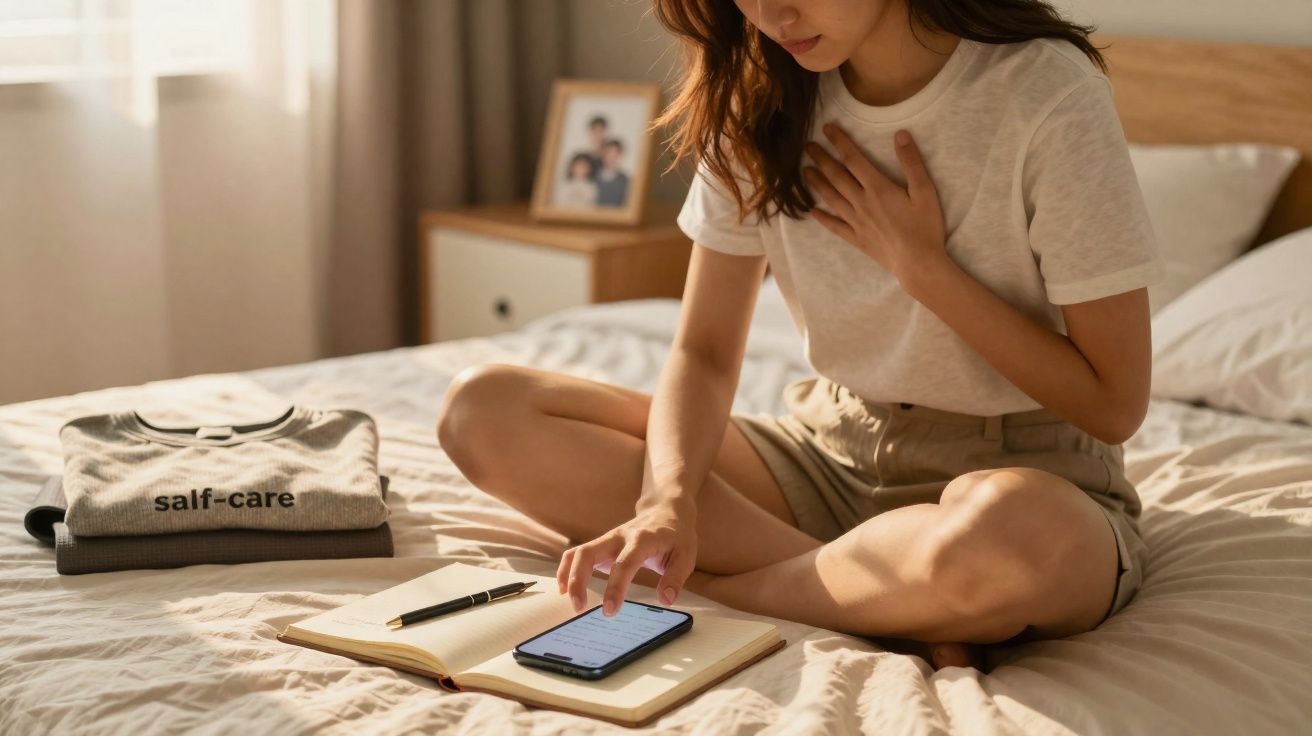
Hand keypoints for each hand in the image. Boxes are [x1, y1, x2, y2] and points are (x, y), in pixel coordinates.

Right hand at [556, 499, 697, 616]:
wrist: (666, 511)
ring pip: (578, 553)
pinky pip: (577, 554)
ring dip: (568, 576)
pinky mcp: (602, 545)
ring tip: (571, 602)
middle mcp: (619, 537)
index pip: (624, 564)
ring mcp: (607, 539)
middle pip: (588, 553)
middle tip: (578, 607)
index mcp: (642, 539)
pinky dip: (566, 570)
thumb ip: (675, 578)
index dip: (615, 588)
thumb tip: (665, 599)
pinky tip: (565, 589)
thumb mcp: (686, 555)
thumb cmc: (676, 535)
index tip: (609, 611)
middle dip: (578, 580)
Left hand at [802, 123, 949, 293]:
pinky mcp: (857, 238)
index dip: (839, 141)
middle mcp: (862, 203)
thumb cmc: (925, 227)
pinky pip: (835, 226)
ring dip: (817, 183)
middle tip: (807, 146)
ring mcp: (857, 222)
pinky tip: (812, 212)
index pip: (853, 159)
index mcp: (878, 188)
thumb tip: (900, 135)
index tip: (827, 128)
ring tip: (804, 171)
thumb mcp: (925, 191)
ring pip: (831, 198)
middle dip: (821, 159)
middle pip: (836, 176)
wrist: (918, 264)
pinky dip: (822, 218)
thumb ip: (911, 162)